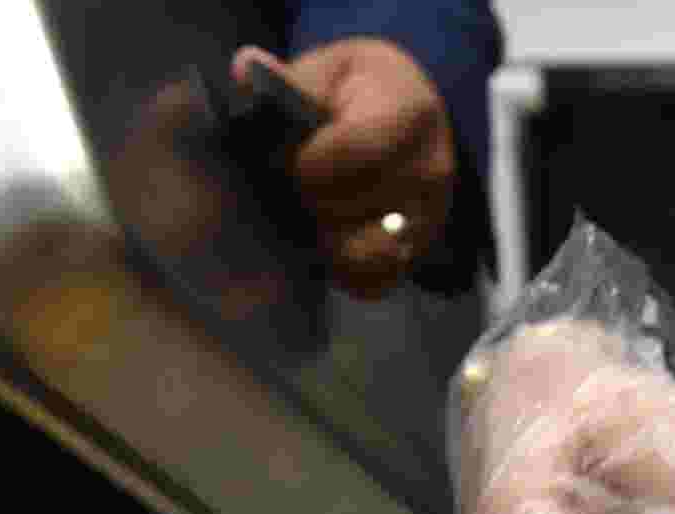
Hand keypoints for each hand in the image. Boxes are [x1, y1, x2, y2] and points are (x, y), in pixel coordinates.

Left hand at [240, 40, 458, 299]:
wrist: (411, 115)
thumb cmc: (361, 91)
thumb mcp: (330, 70)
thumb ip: (290, 79)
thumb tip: (243, 69)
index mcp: (411, 115)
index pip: (352, 154)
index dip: (306, 163)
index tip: (285, 158)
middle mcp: (430, 173)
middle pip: (351, 208)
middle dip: (307, 200)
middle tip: (288, 185)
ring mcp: (428, 220)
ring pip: (361, 254)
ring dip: (321, 237)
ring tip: (306, 212)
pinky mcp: (417, 256)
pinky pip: (373, 283)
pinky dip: (340, 271)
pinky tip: (323, 240)